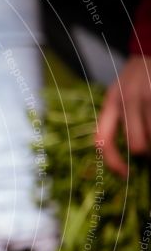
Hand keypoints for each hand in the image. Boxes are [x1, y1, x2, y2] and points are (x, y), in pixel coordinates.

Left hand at [96, 55, 150, 176]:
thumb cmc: (137, 76)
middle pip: (136, 144)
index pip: (103, 141)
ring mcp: (148, 97)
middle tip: (149, 149)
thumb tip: (125, 153)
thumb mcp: (117, 94)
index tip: (125, 174)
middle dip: (146, 152)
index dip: (113, 163)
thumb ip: (115, 118)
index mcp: (111, 103)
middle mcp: (128, 100)